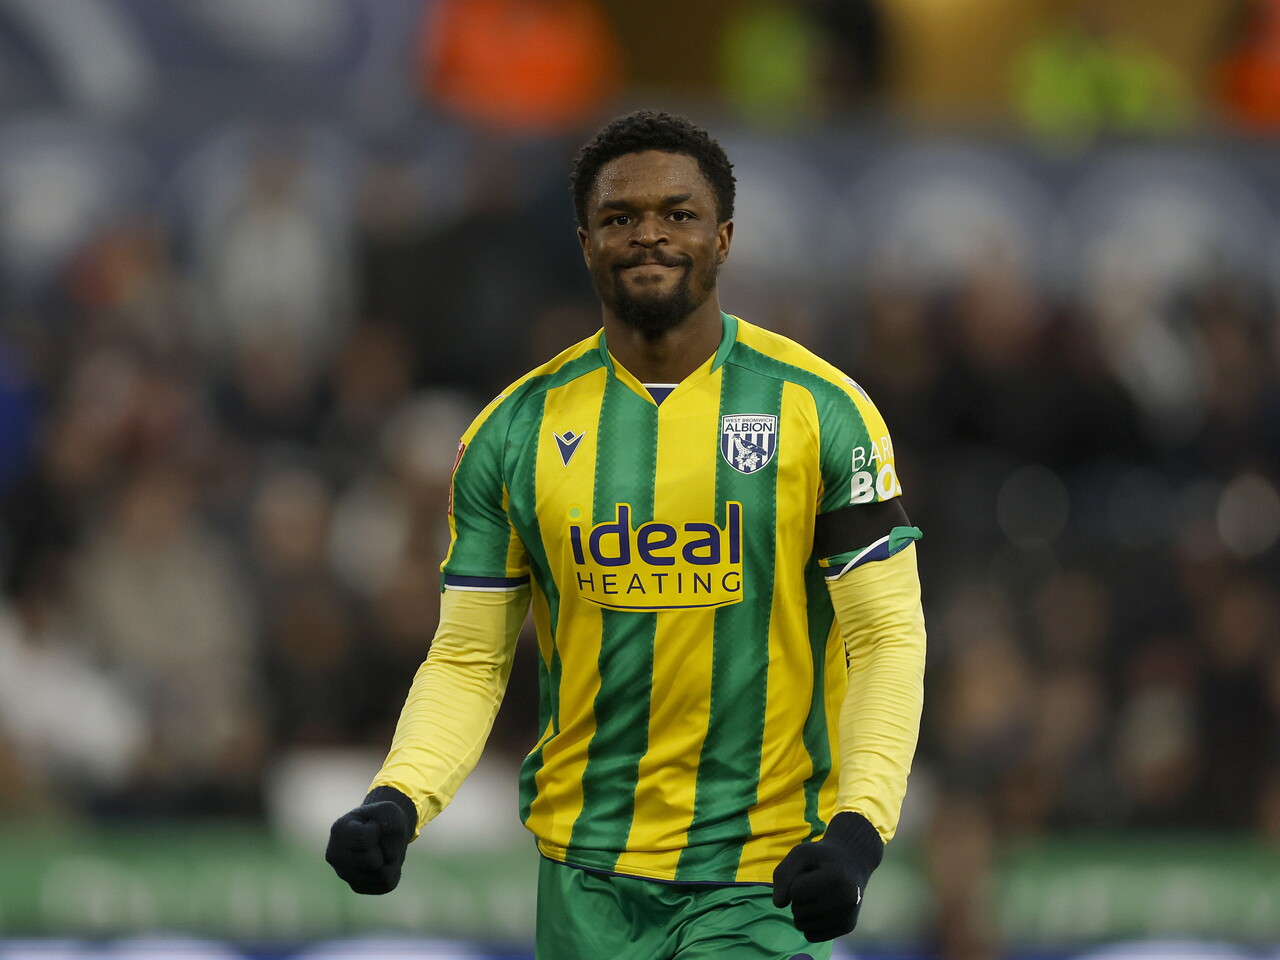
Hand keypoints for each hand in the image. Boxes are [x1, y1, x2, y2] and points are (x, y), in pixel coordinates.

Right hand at [325, 786, 415, 893]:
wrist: (377, 830)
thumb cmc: (380, 819)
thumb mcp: (389, 810)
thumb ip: (393, 828)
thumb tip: (389, 859)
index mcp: (339, 830)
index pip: (366, 839)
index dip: (378, 831)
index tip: (372, 826)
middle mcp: (336, 856)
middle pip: (373, 861)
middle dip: (385, 849)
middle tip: (379, 840)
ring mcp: (344, 874)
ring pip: (381, 876)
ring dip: (391, 861)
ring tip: (382, 850)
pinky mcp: (358, 887)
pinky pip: (385, 884)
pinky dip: (392, 871)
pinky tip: (382, 861)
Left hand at [772, 811, 883, 941]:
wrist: (852, 863)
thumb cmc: (822, 857)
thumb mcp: (800, 853)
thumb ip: (783, 874)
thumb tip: (779, 904)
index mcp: (836, 878)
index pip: (795, 892)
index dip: (795, 882)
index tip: (809, 873)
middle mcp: (847, 900)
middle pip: (798, 911)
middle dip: (798, 898)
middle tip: (813, 884)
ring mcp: (848, 916)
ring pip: (802, 926)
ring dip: (802, 912)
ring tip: (816, 895)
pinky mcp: (847, 927)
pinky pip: (812, 936)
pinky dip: (809, 925)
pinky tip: (820, 909)